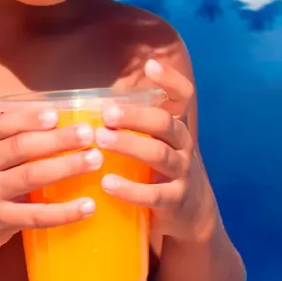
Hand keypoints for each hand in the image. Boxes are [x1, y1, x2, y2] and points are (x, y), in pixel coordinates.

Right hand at [0, 107, 103, 258]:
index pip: (4, 124)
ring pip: (31, 176)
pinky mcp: (2, 219)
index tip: (55, 114)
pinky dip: (64, 211)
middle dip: (57, 139)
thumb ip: (14, 140)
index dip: (30, 118)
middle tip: (88, 133)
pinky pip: (36, 215)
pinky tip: (87, 206)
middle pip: (22, 147)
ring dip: (65, 167)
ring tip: (94, 160)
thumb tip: (66, 121)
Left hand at [96, 58, 217, 241]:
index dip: (171, 80)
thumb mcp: (158, 143)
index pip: (183, 97)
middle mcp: (183, 145)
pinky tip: (107, 183)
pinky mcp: (175, 201)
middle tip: (106, 113)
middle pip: (165, 124)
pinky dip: (131, 189)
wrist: (192, 215)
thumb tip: (90, 100)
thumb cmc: (162, 171)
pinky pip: (154, 195)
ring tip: (101, 140)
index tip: (150, 65)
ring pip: (159, 155)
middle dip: (135, 117)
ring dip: (129, 145)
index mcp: (176, 127)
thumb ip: (137, 124)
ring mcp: (182, 173)